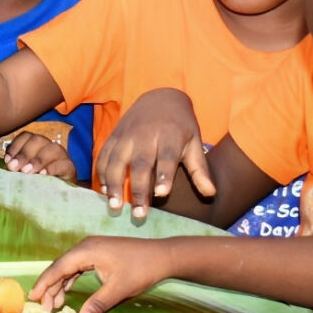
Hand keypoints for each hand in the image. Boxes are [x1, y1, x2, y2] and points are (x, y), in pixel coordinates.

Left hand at [4, 130, 78, 182]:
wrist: (57, 195)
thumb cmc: (36, 182)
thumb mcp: (23, 173)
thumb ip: (16, 166)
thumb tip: (8, 164)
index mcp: (36, 145)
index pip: (26, 136)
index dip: (15, 146)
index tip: (7, 160)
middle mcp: (49, 146)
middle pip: (38, 140)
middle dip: (24, 153)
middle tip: (14, 168)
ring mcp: (61, 156)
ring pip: (52, 148)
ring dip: (38, 159)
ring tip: (27, 171)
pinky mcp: (70, 168)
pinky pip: (64, 164)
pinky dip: (52, 168)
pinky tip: (43, 174)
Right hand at [29, 236, 171, 312]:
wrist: (163, 256)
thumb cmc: (141, 269)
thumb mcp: (119, 289)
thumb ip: (98, 305)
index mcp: (87, 251)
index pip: (59, 267)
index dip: (45, 283)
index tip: (33, 297)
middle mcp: (86, 247)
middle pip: (61, 267)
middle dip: (50, 287)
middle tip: (44, 308)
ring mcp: (92, 249)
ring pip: (69, 267)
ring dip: (60, 285)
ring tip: (54, 304)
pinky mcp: (99, 254)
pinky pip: (78, 267)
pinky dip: (70, 280)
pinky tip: (67, 292)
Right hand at [94, 88, 212, 216]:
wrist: (160, 98)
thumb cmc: (181, 127)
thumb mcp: (194, 143)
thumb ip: (199, 169)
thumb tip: (211, 194)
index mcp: (170, 136)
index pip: (167, 157)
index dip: (164, 175)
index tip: (162, 194)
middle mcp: (146, 135)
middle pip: (140, 164)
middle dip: (138, 189)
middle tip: (139, 215)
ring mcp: (127, 135)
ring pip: (117, 160)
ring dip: (114, 184)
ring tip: (115, 206)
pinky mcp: (113, 136)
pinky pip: (104, 155)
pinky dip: (101, 173)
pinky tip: (104, 190)